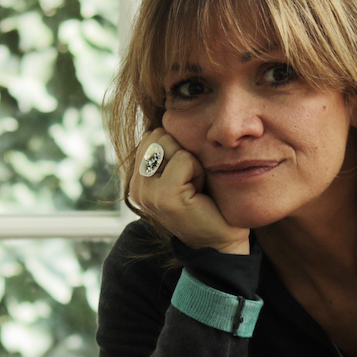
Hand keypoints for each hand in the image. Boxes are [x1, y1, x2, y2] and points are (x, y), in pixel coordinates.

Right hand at [128, 129, 249, 254]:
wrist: (220, 242)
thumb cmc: (208, 204)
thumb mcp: (182, 172)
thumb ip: (169, 151)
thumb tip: (169, 114)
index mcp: (137, 180)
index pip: (152, 135)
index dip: (177, 148)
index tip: (187, 176)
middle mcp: (136, 186)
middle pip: (159, 135)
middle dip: (183, 151)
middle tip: (193, 181)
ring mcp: (147, 193)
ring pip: (169, 144)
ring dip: (192, 161)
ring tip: (195, 187)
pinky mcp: (164, 197)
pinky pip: (185, 159)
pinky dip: (198, 171)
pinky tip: (200, 193)